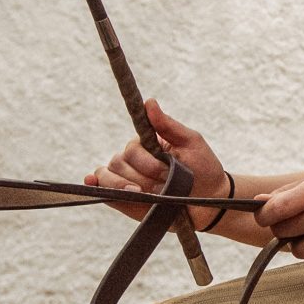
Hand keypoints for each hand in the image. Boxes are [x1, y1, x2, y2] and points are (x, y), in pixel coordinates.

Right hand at [86, 100, 223, 221]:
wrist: (210, 201)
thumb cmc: (203, 168)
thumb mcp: (191, 143)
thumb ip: (168, 125)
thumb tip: (149, 102)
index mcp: (145, 145)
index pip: (132, 149)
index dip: (147, 162)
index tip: (166, 171)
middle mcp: (132, 161)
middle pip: (118, 164)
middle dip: (144, 177)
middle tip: (166, 186)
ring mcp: (125, 179)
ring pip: (107, 177)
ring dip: (125, 186)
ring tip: (145, 194)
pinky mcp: (123, 199)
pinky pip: (102, 190)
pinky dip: (97, 187)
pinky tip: (93, 185)